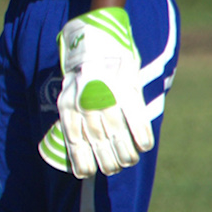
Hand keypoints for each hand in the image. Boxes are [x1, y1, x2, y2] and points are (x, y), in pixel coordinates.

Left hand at [40, 7, 153, 177]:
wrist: (98, 37)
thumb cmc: (84, 71)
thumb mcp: (70, 90)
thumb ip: (75, 114)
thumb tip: (80, 144)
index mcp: (68, 103)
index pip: (74, 139)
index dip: (81, 160)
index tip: (86, 174)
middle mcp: (86, 101)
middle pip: (97, 140)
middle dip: (105, 160)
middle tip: (112, 169)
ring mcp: (107, 95)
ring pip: (117, 133)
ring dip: (124, 153)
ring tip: (127, 162)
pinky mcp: (127, 88)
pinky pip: (136, 117)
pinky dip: (140, 135)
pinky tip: (143, 147)